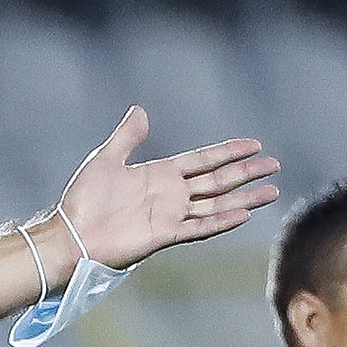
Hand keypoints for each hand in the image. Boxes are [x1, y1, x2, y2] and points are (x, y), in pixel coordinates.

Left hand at [54, 111, 280, 271]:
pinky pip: (199, 227)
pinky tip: (244, 214)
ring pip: (216, 205)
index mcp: (161, 175)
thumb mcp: (106, 159)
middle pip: (218, 181)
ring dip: (244, 198)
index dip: (228, 152)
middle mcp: (171, 195)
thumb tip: (141, 110)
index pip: (204, 160)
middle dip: (246, 172)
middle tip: (274, 165)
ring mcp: (170, 216)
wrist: (72, 235)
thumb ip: (128, 136)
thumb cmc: (84, 200)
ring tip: (272, 191)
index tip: (254, 145)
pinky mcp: (164, 235)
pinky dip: (221, 221)